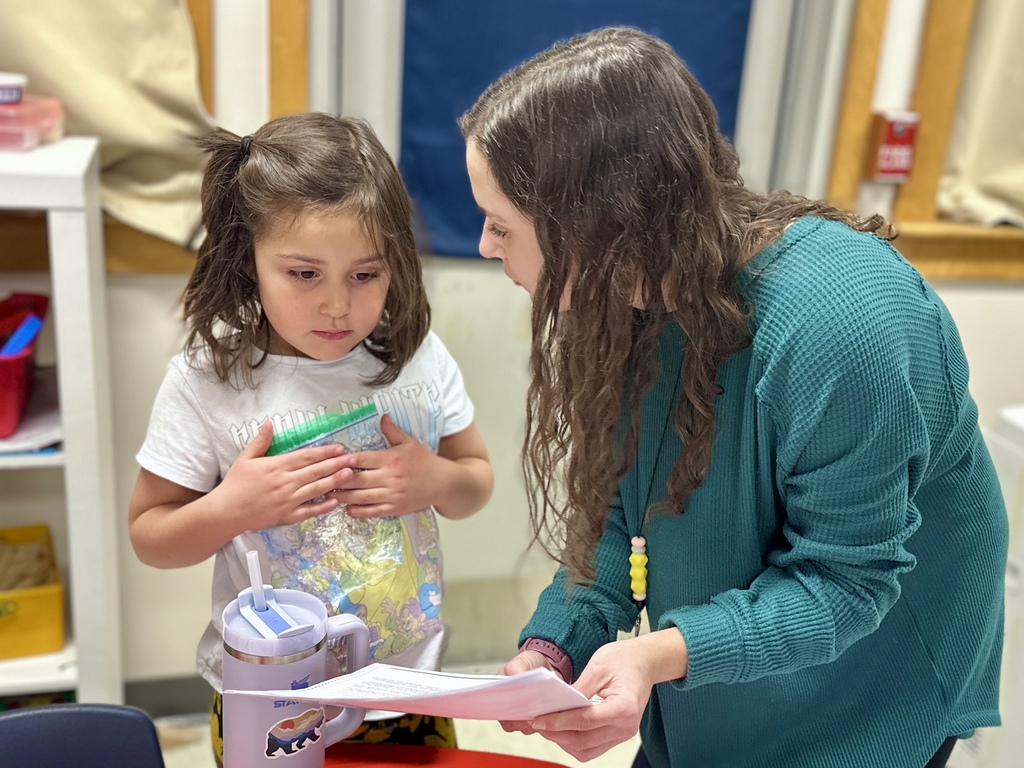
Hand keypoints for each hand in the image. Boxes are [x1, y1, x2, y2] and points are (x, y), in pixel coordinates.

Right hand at [213, 420, 352, 530]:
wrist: (225, 512)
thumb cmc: (235, 484)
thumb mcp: (245, 458)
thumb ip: (261, 441)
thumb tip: (270, 423)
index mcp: (276, 466)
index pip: (306, 457)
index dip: (325, 452)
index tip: (339, 448)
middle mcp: (285, 482)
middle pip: (316, 471)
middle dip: (337, 464)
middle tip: (354, 459)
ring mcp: (287, 500)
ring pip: (316, 489)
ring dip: (334, 481)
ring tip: (350, 475)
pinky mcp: (286, 516)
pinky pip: (308, 511)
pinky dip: (322, 507)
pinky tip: (335, 501)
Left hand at [330, 415, 442, 517]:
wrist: (443, 483)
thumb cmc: (424, 461)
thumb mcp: (410, 443)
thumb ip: (393, 431)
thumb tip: (382, 416)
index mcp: (391, 459)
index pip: (362, 459)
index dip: (344, 461)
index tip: (331, 461)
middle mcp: (390, 477)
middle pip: (357, 479)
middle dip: (338, 480)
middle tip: (322, 479)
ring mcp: (392, 494)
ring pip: (361, 497)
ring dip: (343, 496)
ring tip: (329, 494)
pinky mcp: (395, 508)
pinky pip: (372, 511)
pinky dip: (358, 511)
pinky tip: (348, 508)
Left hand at [499, 630, 686, 761]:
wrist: (646, 662)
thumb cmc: (625, 659)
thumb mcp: (598, 665)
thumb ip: (578, 688)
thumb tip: (556, 704)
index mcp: (624, 707)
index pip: (585, 721)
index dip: (559, 722)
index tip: (538, 720)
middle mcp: (626, 726)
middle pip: (584, 741)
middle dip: (556, 733)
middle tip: (536, 722)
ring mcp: (623, 734)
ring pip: (586, 750)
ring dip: (563, 741)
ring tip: (545, 726)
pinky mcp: (618, 735)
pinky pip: (592, 748)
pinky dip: (574, 742)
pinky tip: (561, 729)